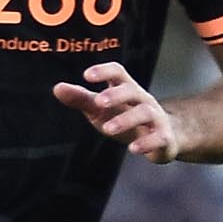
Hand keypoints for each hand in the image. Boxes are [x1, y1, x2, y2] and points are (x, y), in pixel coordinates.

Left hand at [55, 63, 180, 160]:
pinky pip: (159, 137)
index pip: (118, 73)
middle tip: (99, 102)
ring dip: (127, 120)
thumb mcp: (101, 109)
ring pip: (145, 113)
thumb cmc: (126, 117)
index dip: (104, 71)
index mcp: (127, 89)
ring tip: (107, 129)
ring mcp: (156, 118)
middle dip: (117, 95)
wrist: (164, 137)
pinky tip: (133, 149)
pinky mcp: (164, 138)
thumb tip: (57, 88)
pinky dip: (147, 143)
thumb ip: (81, 99)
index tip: (87, 75)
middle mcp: (143, 100)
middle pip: (133, 90)